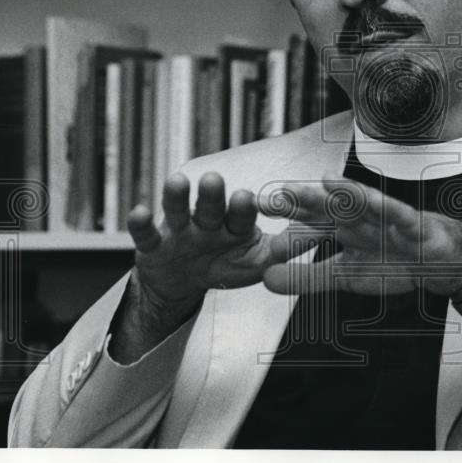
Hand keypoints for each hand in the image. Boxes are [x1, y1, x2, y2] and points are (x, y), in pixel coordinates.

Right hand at [125, 171, 306, 316]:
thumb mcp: (257, 263)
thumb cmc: (225, 265)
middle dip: (212, 194)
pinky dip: (140, 225)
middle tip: (213, 179)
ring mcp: (179, 231)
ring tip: (176, 181)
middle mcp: (207, 221)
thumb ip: (283, 252)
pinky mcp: (154, 245)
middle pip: (211, 206)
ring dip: (177, 197)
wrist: (183, 283)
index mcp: (235, 225)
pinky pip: (146, 235)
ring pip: (178, 211)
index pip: (242, 212)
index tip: (246, 197)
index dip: (243, 206)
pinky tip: (138, 212)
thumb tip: (322, 235)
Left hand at [257, 173, 461, 297]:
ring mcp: (384, 217)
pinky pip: (395, 212)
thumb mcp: (344, 276)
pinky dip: (382, 205)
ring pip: (360, 203)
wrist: (440, 262)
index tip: (253, 212)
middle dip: (300, 200)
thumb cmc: (392, 261)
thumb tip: (263, 279)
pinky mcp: (410, 223)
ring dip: (340, 193)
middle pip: (326, 205)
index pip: (307, 219)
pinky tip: (368, 198)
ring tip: (318, 182)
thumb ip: (306, 277)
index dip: (283, 215)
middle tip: (272, 196)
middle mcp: (358, 216)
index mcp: (341, 226)